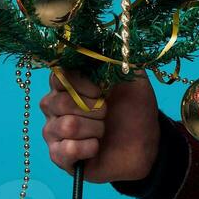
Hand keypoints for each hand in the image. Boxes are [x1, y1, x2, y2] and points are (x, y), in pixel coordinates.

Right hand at [40, 68, 159, 183]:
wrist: (144, 143)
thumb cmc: (134, 109)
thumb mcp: (133, 80)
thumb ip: (118, 60)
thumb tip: (104, 42)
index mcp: (69, 84)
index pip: (58, 76)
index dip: (79, 83)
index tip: (100, 90)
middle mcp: (55, 106)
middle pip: (59, 102)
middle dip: (93, 109)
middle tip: (106, 113)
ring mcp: (54, 131)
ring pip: (66, 126)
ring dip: (94, 129)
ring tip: (103, 131)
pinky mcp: (59, 156)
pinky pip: (66, 150)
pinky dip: (88, 148)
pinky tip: (96, 147)